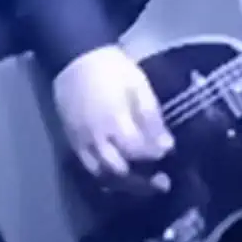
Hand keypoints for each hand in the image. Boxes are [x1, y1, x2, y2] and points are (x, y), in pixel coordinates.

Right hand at [53, 45, 173, 180]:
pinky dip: (106, 177)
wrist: (76, 57)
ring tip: (143, 184)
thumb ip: (152, 117)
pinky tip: (120, 176)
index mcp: (115, 120)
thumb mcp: (138, 85)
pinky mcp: (72, 143)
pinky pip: (89, 169)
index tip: (168, 154)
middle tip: (162, 181)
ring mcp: (81, 142)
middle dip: (143, 181)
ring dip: (125, 184)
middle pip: (119, 172)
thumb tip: (167, 146)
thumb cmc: (112, 68)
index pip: (138, 151)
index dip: (155, 156)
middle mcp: (96, 138)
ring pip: (102, 176)